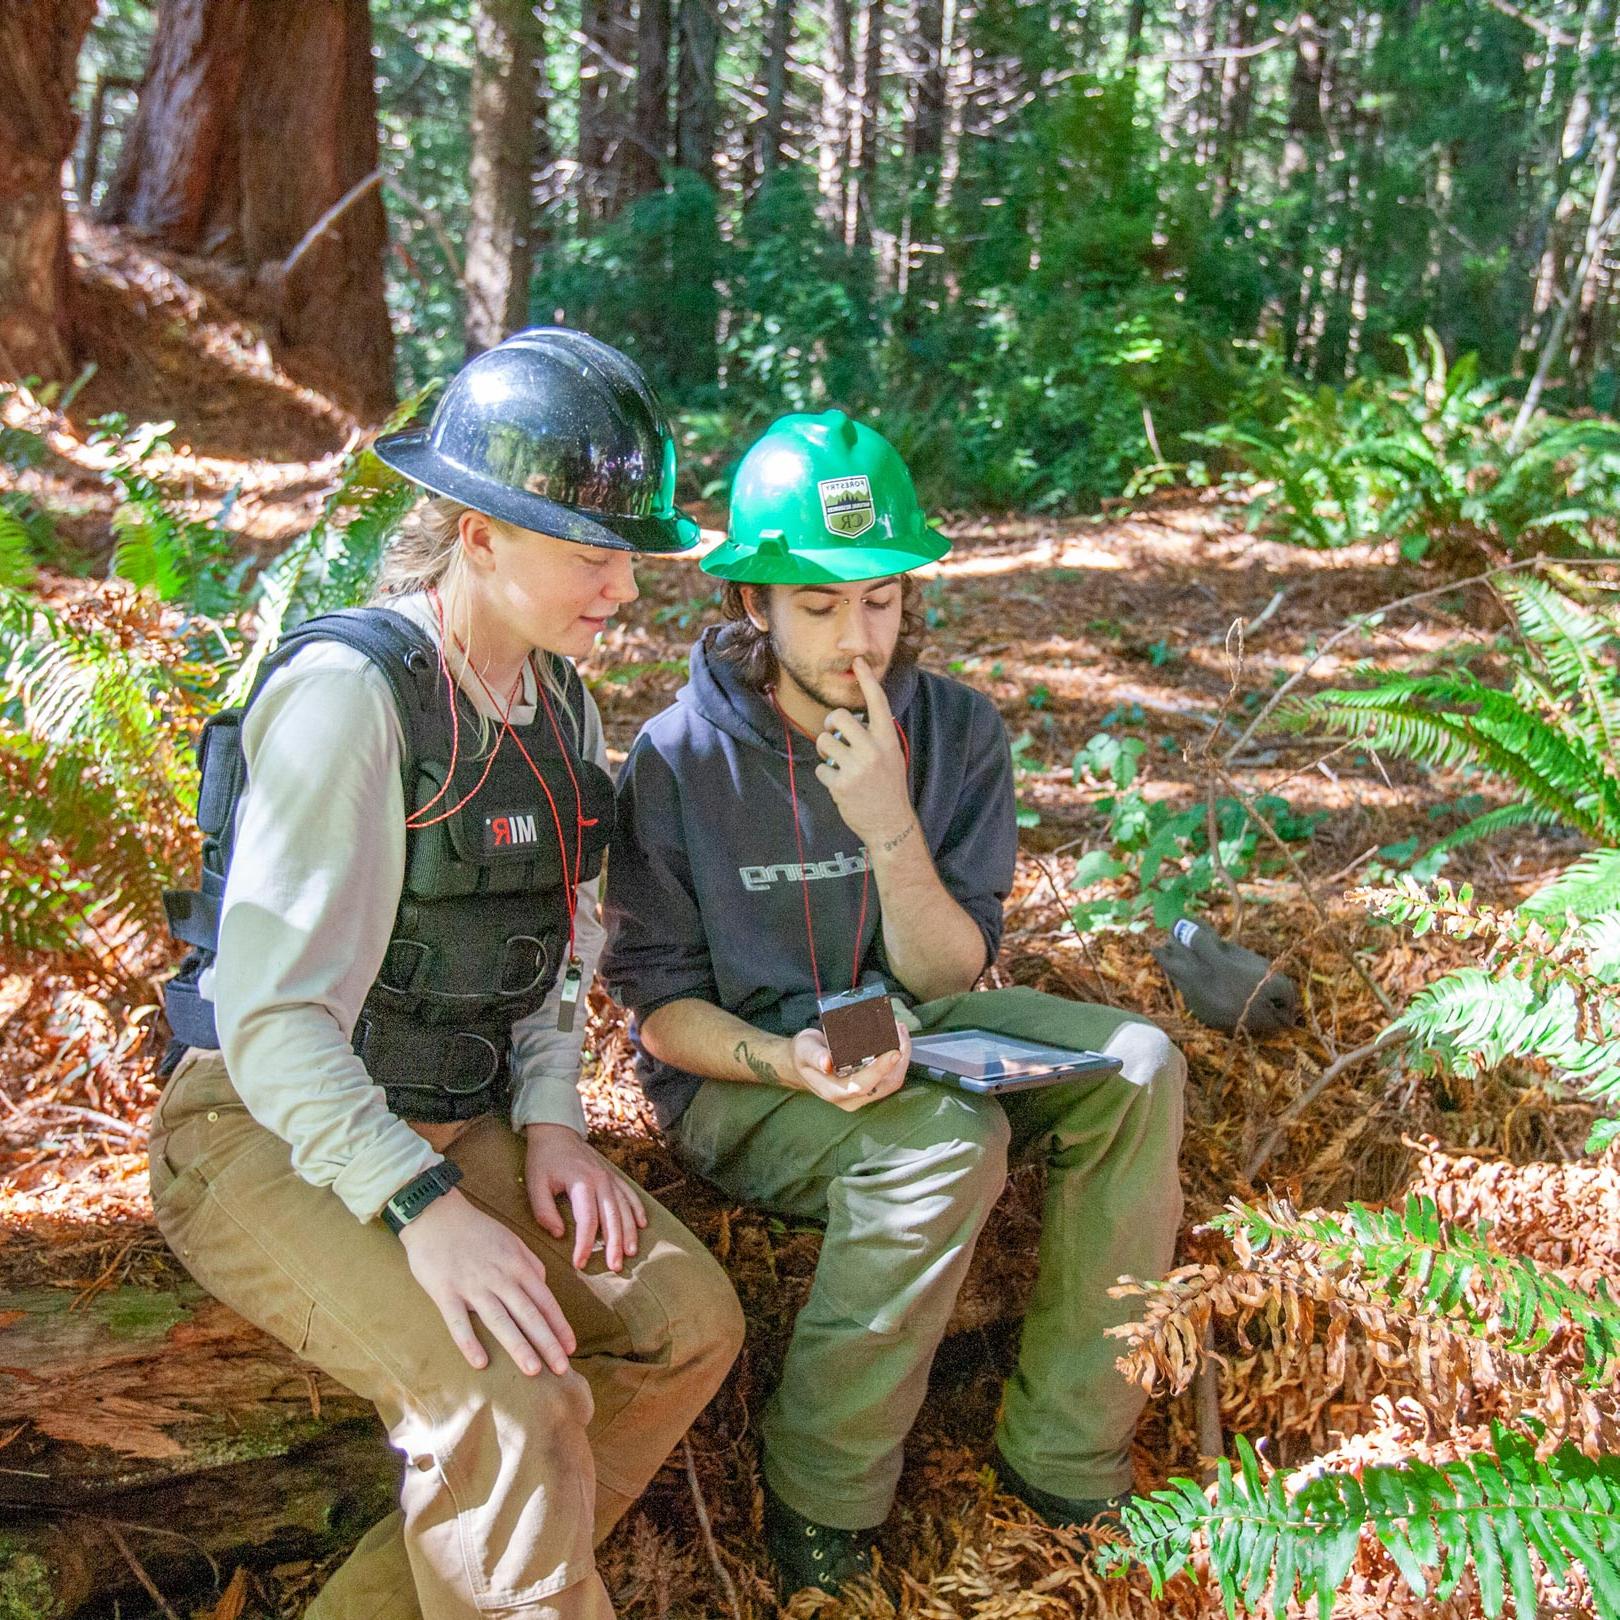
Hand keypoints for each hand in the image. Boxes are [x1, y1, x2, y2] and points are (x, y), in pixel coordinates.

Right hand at [399, 1187, 575, 1375]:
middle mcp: (499, 1277)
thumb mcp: (511, 1240)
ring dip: (518, 1346)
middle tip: (562, 1369)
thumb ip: (529, 1263)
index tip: (572, 1348)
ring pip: (500, 1320)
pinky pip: (459, 1321)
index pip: (544, 1300)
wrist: (435, 1213)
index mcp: (517, 1265)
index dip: (559, 1325)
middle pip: (528, 1314)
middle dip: (547, 1343)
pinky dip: (470, 1342)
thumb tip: (543, 1286)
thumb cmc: (475, 1229)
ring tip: (533, 1370)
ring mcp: (472, 1285)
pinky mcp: (445, 1292)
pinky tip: (481, 1362)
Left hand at [525, 1123, 646, 1271]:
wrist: (556, 1133)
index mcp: (581, 1182)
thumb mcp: (535, 1184)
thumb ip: (544, 1211)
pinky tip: (642, 1225)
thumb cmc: (544, 1160)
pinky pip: (629, 1194)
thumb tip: (559, 1234)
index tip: (579, 1263)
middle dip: (614, 1244)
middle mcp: (600, 1180)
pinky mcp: (612, 1177)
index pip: (587, 1220)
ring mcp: (609, 1178)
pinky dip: (637, 1210)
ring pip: (624, 1208)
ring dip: (629, 1231)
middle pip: (612, 1217)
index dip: (585, 1244)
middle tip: (615, 1267)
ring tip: (630, 1253)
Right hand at [787, 1022, 911, 1110]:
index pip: (862, 1085)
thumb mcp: (804, 1049)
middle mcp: (851, 1098)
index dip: (880, 1069)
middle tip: (900, 1030)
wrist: (802, 1063)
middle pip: (885, 1084)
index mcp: (833, 1091)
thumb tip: (826, 1062)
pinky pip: (890, 1076)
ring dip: (902, 1056)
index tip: (894, 1051)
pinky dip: (898, 1058)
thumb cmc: (803, 1055)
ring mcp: (862, 1094)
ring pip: (892, 1081)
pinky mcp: (869, 1086)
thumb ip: (814, 1056)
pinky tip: (898, 1039)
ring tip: (900, 1030)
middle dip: (899, 1058)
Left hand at [814, 658, 913, 847]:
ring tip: (835, 762)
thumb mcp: (891, 756)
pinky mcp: (842, 784)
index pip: (877, 703)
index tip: (858, 661)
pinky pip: (821, 767)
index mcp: (887, 739)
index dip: (867, 680)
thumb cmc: (888, 787)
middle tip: (833, 737)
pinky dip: (825, 774)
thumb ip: (875, 737)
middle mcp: (873, 749)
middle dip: (830, 724)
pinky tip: (838, 784)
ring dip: (825, 751)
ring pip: (824, 741)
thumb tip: (849, 722)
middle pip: (838, 717)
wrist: (891, 823)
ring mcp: (857, 767)